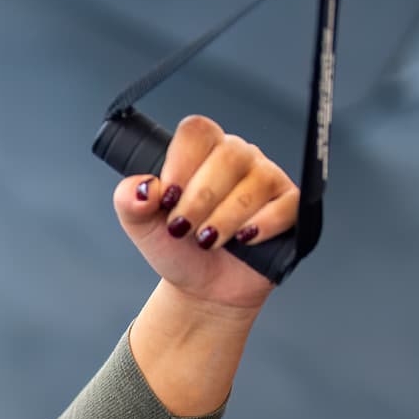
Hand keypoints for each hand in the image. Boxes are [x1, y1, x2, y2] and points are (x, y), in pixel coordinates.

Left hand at [113, 115, 295, 314]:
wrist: (202, 288)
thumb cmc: (176, 248)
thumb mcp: (141, 225)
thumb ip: (129, 200)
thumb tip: (144, 187)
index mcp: (201, 151)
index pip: (197, 131)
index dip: (181, 162)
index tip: (167, 198)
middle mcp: (237, 157)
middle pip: (228, 155)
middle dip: (200, 199)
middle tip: (182, 229)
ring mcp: (266, 178)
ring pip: (255, 182)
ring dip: (225, 218)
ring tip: (207, 241)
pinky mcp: (289, 205)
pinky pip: (286, 204)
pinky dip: (262, 225)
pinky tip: (244, 240)